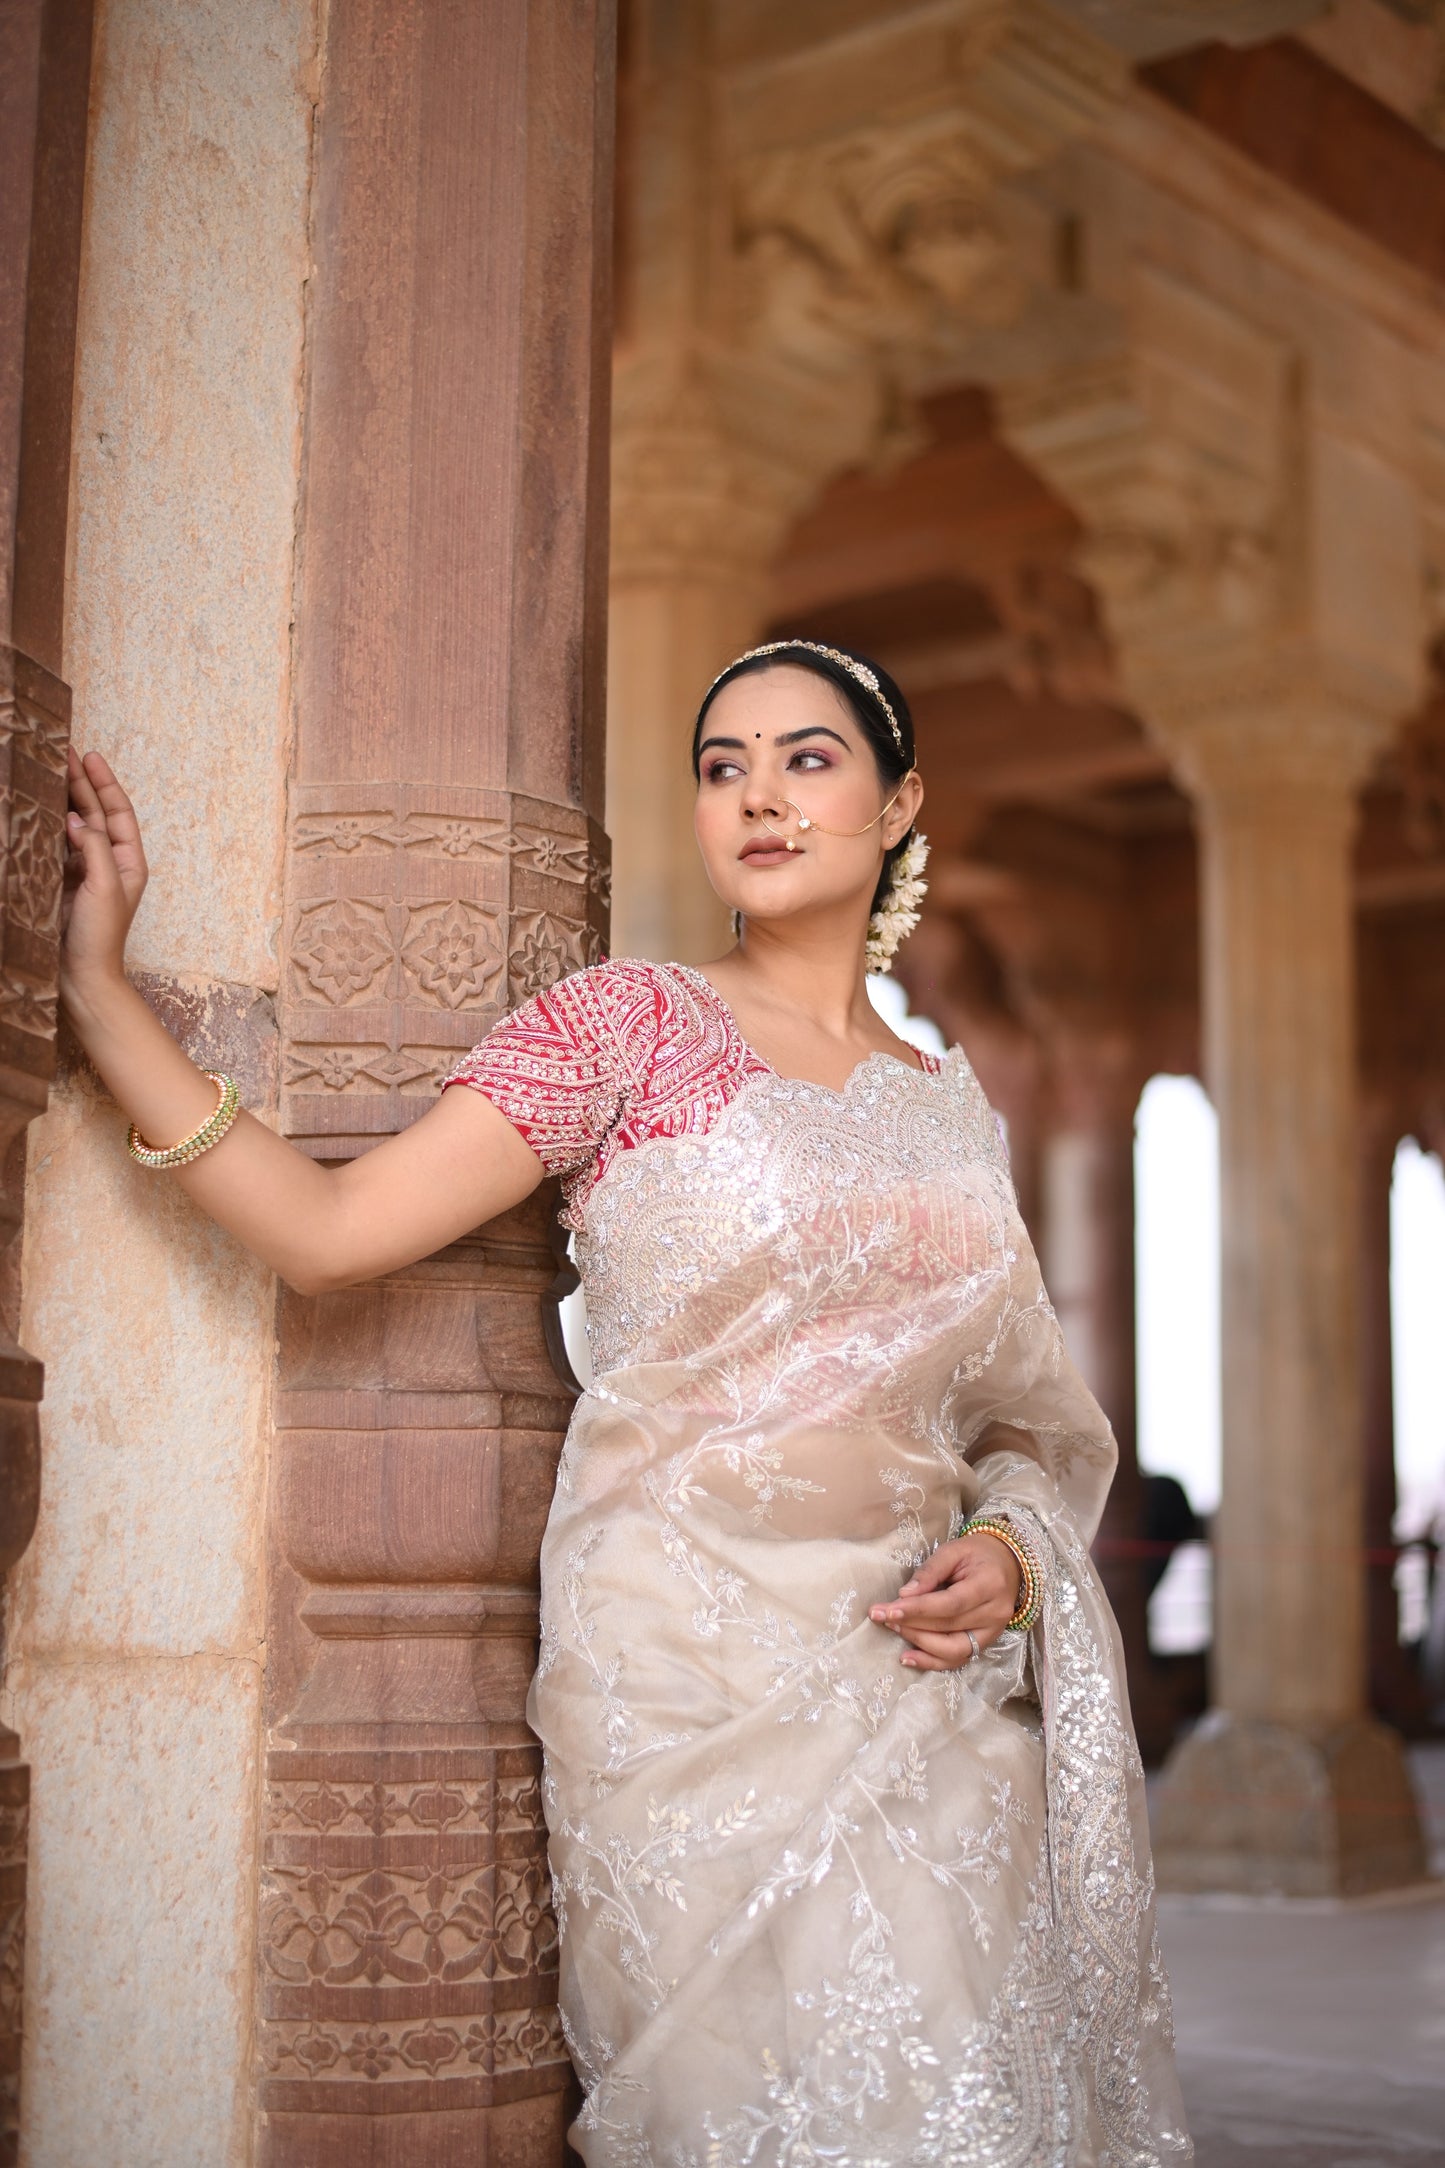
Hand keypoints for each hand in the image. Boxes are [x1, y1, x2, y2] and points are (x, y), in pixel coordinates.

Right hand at [61, 750, 148, 995]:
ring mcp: (84, 871)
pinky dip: (48, 824)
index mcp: (128, 861)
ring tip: (49, 770)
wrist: (82, 976)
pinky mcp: (63, 882)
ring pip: (74, 826)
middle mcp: (108, 862)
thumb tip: (76, 817)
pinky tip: (39, 807)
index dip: (103, 782)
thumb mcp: (104, 888)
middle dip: (81, 782)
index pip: (117, 812)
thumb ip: (93, 848)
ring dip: (64, 798)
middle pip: (95, 812)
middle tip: (63, 752)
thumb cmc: (100, 937)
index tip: (88, 756)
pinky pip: (56, 845)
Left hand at [869, 1531, 1021, 1671]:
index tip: (888, 1609)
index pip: (950, 1603)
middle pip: (949, 1627)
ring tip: (894, 1629)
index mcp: (990, 1584)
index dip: (918, 1609)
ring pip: (954, 1650)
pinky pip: (958, 1660)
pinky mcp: (986, 1643)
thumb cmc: (977, 1554)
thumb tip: (904, 1594)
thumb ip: (930, 1571)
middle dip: (911, 1624)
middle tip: (882, 1616)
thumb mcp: (953, 1550)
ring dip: (920, 1643)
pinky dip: (932, 1662)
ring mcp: (993, 1632)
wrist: (1006, 1564)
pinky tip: (908, 1657)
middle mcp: (995, 1613)